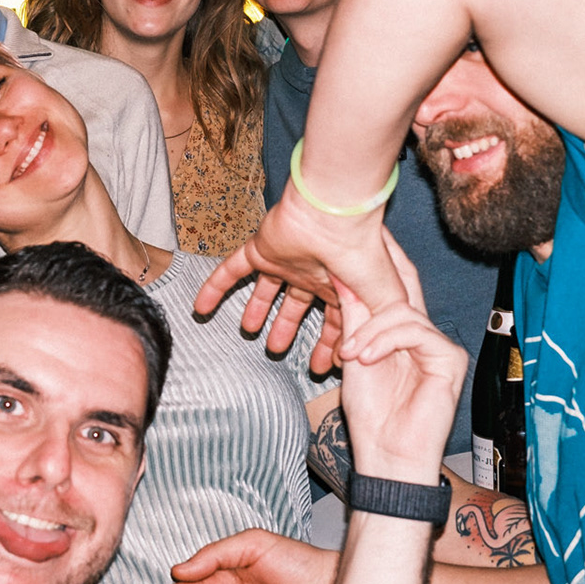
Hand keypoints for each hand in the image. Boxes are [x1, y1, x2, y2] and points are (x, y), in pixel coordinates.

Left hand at [194, 187, 408, 373]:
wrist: (335, 217)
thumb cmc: (362, 256)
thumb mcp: (383, 303)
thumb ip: (374, 331)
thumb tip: (357, 357)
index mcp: (341, 285)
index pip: (333, 320)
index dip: (328, 344)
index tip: (323, 366)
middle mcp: (312, 271)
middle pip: (296, 305)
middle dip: (287, 329)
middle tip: (276, 352)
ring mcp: (285, 259)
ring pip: (266, 288)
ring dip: (256, 309)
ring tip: (248, 331)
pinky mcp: (260, 249)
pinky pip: (230, 270)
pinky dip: (214, 288)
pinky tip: (201, 308)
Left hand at [333, 251, 465, 483]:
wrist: (387, 456)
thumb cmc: (370, 415)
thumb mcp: (353, 356)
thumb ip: (352, 318)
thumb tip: (342, 274)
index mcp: (398, 332)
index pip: (391, 286)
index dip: (380, 258)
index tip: (361, 231)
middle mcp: (422, 333)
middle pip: (408, 284)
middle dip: (386, 260)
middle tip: (368, 236)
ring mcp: (438, 344)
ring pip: (403, 311)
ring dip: (369, 329)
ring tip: (350, 353)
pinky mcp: (450, 358)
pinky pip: (415, 332)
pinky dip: (385, 342)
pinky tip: (365, 358)